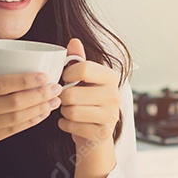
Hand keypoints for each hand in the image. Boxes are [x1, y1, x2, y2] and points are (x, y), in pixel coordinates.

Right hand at [0, 71, 61, 177]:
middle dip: (38, 94)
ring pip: (14, 118)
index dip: (25, 80)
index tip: (43, 76)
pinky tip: (41, 115)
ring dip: (38, 109)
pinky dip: (28, 122)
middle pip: (11, 102)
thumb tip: (9, 68)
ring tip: (54, 101)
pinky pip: (11, 132)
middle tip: (56, 87)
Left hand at [56, 38, 119, 156]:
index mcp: (110, 77)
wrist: (96, 136)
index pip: (82, 68)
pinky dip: (65, 125)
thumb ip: (78, 60)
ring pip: (71, 110)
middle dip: (63, 98)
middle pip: (72, 92)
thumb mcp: (84, 80)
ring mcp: (111, 115)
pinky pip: (71, 126)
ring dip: (64, 112)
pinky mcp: (102, 133)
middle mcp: (114, 95)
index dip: (67, 74)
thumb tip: (74, 41)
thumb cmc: (87, 103)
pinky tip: (72, 124)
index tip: (66, 79)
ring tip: (71, 111)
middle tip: (69, 100)